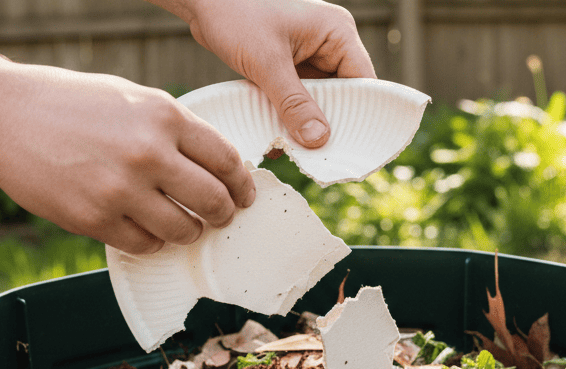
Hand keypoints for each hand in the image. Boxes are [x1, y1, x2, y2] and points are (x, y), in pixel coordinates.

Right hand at [0, 63, 255, 254]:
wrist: (3, 115)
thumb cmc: (70, 104)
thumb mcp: (132, 98)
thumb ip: (174, 129)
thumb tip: (216, 166)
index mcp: (164, 116)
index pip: (226, 160)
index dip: (241, 184)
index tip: (243, 195)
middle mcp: (149, 153)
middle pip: (214, 201)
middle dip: (223, 214)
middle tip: (220, 217)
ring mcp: (121, 189)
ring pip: (183, 230)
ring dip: (188, 231)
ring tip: (181, 224)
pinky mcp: (94, 219)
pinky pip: (144, 244)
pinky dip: (151, 241)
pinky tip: (145, 229)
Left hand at [160, 0, 376, 147]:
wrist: (202, 1)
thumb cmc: (236, 15)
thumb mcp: (267, 62)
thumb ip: (294, 103)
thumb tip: (319, 140)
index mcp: (337, 33)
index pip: (363, 82)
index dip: (360, 115)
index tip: (354, 148)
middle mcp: (328, 44)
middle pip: (343, 95)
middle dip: (330, 124)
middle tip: (322, 157)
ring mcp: (309, 55)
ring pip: (319, 101)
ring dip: (307, 124)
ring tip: (300, 151)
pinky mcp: (289, 67)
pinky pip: (298, 99)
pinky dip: (291, 117)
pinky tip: (281, 138)